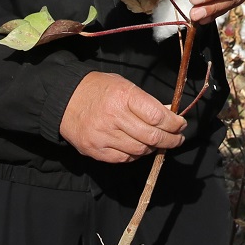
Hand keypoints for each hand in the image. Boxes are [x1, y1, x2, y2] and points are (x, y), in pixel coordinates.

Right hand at [60, 71, 187, 162]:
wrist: (63, 99)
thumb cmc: (97, 89)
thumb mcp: (123, 85)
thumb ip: (145, 102)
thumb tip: (169, 116)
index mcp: (123, 96)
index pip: (157, 116)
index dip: (174, 124)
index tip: (181, 124)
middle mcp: (114, 117)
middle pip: (152, 137)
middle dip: (171, 140)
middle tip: (178, 139)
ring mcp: (103, 136)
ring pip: (140, 151)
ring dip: (154, 148)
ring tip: (158, 143)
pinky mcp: (96, 150)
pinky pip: (124, 159)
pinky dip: (135, 155)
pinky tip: (138, 147)